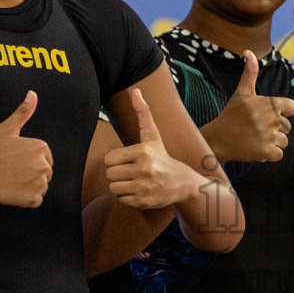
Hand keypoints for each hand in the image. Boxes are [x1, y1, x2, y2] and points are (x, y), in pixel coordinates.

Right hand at [0, 90, 52, 206]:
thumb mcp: (7, 129)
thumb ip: (23, 112)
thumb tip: (33, 94)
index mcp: (41, 148)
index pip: (45, 159)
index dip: (29, 162)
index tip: (15, 162)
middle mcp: (45, 165)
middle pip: (45, 173)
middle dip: (31, 174)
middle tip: (12, 172)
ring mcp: (40, 183)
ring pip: (41, 186)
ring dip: (29, 186)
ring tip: (12, 180)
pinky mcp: (34, 199)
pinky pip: (35, 200)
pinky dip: (26, 198)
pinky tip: (13, 191)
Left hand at [103, 89, 204, 209]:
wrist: (183, 183)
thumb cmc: (162, 157)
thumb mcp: (153, 136)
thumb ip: (143, 113)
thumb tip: (135, 90)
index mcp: (144, 151)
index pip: (109, 159)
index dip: (116, 160)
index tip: (129, 160)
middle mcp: (145, 169)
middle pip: (109, 174)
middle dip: (118, 174)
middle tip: (131, 172)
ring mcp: (145, 187)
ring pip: (113, 188)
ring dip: (121, 186)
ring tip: (135, 181)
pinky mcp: (144, 202)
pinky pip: (121, 199)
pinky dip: (127, 197)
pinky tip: (140, 191)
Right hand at [199, 49, 293, 162]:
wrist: (218, 138)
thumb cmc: (231, 115)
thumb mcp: (242, 93)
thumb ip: (250, 73)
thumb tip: (248, 51)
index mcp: (271, 103)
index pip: (293, 108)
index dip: (283, 111)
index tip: (267, 114)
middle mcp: (273, 119)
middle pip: (287, 127)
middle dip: (274, 129)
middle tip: (255, 128)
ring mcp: (271, 136)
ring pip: (283, 141)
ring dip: (271, 142)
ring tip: (255, 138)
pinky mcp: (268, 152)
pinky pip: (278, 154)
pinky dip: (269, 154)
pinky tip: (255, 147)